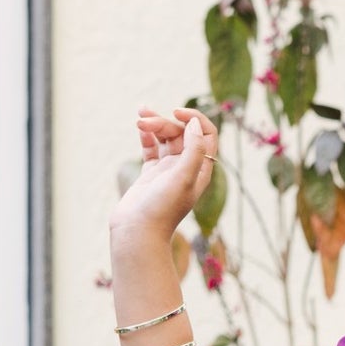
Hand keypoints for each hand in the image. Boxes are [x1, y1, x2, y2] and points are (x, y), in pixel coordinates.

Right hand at [114, 106, 219, 243]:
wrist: (137, 232)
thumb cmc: (162, 209)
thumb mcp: (183, 178)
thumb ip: (194, 149)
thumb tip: (194, 123)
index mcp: (200, 169)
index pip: (207, 135)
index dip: (195, 119)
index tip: (176, 113)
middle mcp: (186, 169)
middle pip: (182, 133)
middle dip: (164, 122)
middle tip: (144, 121)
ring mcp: (168, 171)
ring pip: (165, 139)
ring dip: (154, 125)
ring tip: (139, 118)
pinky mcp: (150, 175)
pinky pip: (151, 149)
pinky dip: (147, 137)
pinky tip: (139, 128)